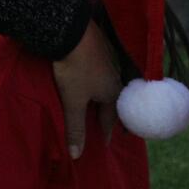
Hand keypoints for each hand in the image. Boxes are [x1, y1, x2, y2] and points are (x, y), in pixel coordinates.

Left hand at [53, 19, 122, 158]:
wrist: (72, 32)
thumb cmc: (74, 70)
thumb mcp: (73, 102)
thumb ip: (75, 128)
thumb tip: (77, 156)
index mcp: (113, 94)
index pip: (110, 119)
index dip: (106, 133)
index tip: (106, 144)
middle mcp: (117, 79)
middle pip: (112, 102)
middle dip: (107, 114)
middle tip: (102, 124)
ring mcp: (111, 62)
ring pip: (108, 85)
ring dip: (103, 95)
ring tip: (97, 102)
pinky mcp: (103, 48)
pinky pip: (103, 70)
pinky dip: (98, 79)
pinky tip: (92, 77)